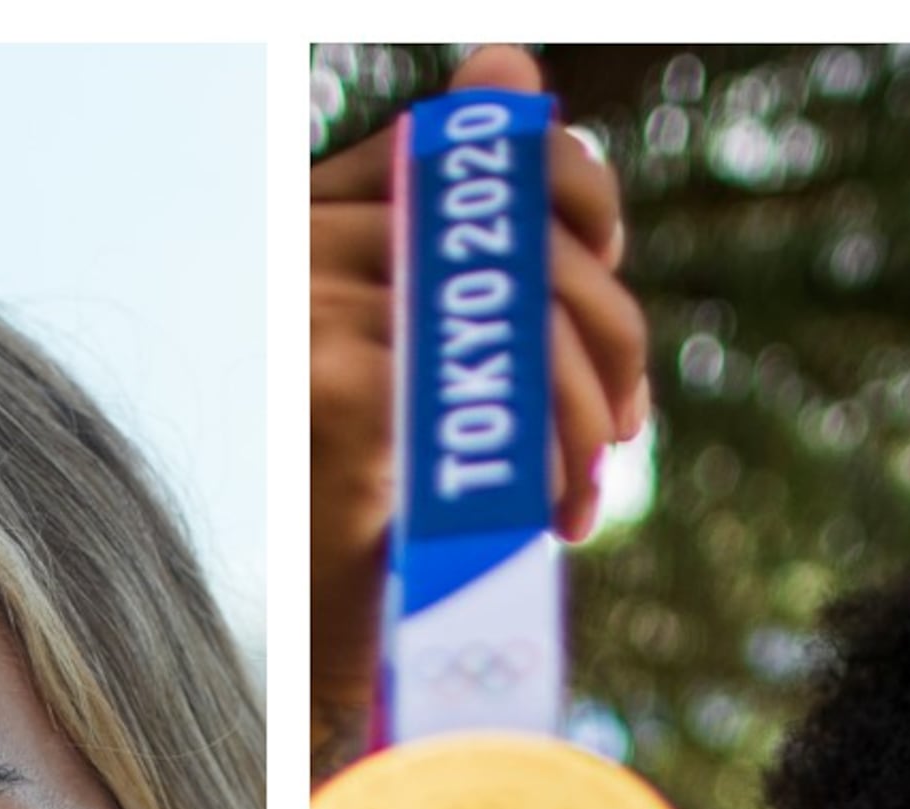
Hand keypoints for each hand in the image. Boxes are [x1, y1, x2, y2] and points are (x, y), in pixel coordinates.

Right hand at [311, 44, 648, 736]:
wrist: (296, 648)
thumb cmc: (360, 513)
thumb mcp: (435, 362)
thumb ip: (477, 240)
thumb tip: (512, 59)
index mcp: (329, 215)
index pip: (486, 148)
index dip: (577, 199)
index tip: (610, 280)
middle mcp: (308, 236)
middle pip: (522, 238)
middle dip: (605, 342)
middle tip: (613, 445)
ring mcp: (310, 299)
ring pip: (517, 321)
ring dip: (578, 422)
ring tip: (575, 501)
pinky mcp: (329, 375)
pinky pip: (485, 392)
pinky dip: (533, 463)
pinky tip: (537, 521)